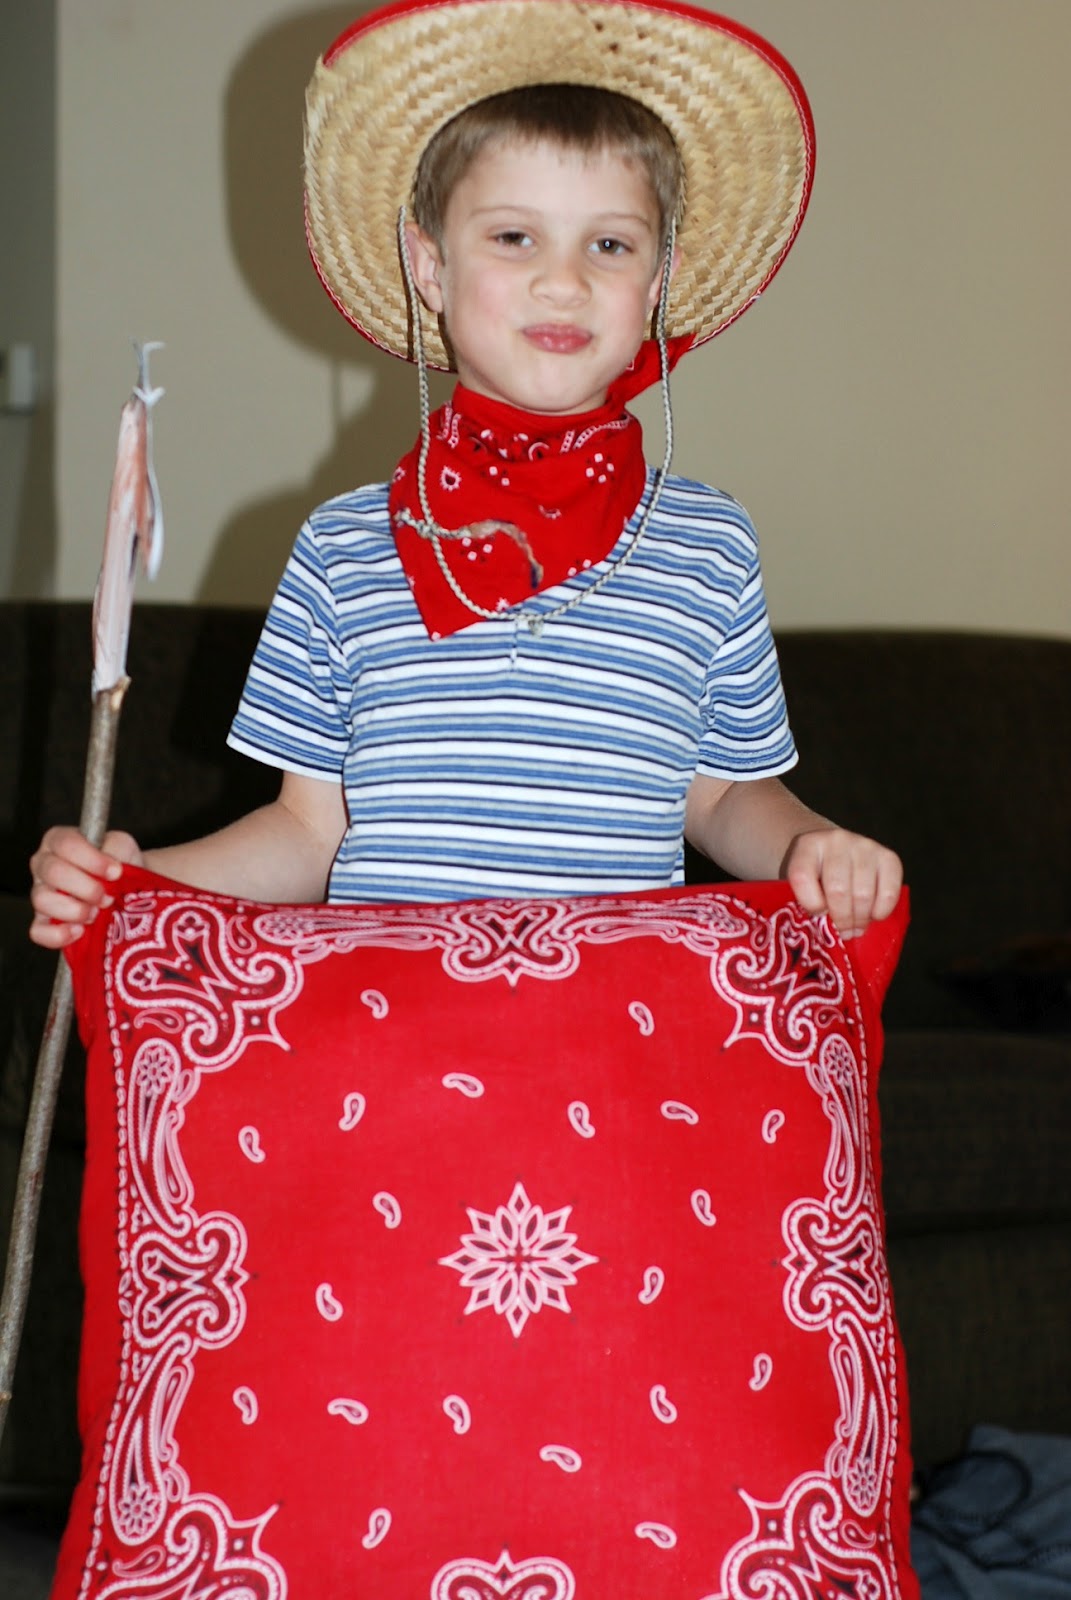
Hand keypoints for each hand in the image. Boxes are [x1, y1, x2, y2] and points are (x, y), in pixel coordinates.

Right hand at [29, 827, 143, 948]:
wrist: (127, 888)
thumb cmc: (119, 863)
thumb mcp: (122, 845)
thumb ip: (115, 849)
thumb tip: (112, 868)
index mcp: (59, 841)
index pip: (66, 844)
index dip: (92, 860)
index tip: (116, 872)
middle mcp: (44, 865)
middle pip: (53, 872)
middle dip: (86, 888)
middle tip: (107, 897)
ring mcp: (40, 894)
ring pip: (42, 900)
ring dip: (75, 910)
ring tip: (96, 912)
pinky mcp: (43, 923)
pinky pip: (38, 931)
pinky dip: (58, 934)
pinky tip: (80, 931)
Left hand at [781, 827, 901, 939]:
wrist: (837, 850)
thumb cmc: (816, 875)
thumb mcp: (801, 883)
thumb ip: (806, 902)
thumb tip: (823, 937)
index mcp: (807, 845)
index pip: (803, 877)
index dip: (809, 904)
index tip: (816, 916)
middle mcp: (836, 840)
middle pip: (837, 890)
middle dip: (840, 920)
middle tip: (842, 934)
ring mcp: (864, 846)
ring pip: (863, 894)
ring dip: (860, 919)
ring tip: (855, 928)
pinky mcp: (888, 856)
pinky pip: (889, 891)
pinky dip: (882, 911)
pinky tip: (874, 916)